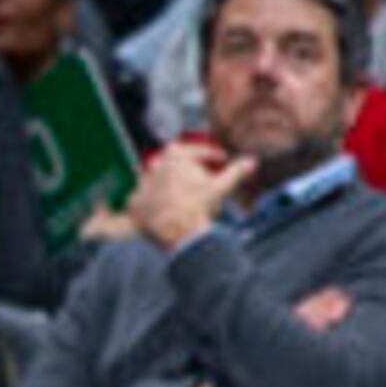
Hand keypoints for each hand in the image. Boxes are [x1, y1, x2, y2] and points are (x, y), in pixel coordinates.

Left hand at [129, 133, 244, 249]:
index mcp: (176, 155)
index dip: (211, 156)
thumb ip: (236, 171)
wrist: (179, 235)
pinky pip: (143, 200)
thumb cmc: (199, 207)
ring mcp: (141, 184)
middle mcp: (155, 165)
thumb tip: (252, 161)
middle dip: (188, 171)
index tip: (220, 161)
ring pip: (158, 181)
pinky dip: (152, 204)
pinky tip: (163, 211)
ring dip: (168, 187)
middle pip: (175, 164)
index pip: (196, 151)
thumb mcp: (220, 187)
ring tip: (182, 199)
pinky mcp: (133, 203)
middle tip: (200, 183)